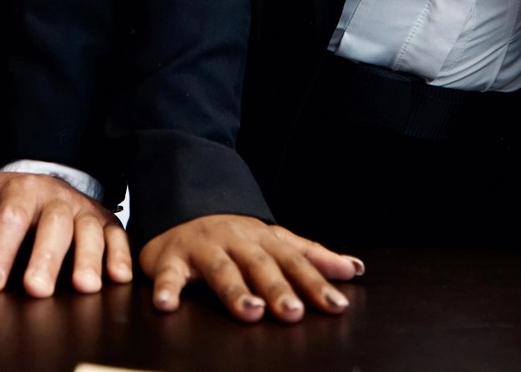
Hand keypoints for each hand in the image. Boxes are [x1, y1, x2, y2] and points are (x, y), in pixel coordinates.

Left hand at [0, 172, 132, 296]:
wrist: (40, 182)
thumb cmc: (2, 202)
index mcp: (20, 191)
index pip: (10, 219)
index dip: (0, 251)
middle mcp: (56, 198)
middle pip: (54, 224)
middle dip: (46, 258)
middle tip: (35, 290)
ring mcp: (83, 209)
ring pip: (90, 230)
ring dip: (89, 258)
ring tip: (82, 287)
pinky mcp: (106, 222)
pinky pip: (118, 236)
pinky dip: (120, 256)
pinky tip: (117, 277)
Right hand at [139, 213, 360, 322]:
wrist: (181, 206)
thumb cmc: (234, 236)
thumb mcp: (275, 241)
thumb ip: (312, 256)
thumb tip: (354, 268)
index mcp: (263, 240)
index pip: (295, 261)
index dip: (316, 283)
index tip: (336, 305)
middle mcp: (235, 241)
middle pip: (259, 265)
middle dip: (278, 289)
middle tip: (294, 313)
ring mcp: (202, 247)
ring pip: (220, 269)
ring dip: (234, 291)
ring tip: (250, 312)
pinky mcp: (170, 258)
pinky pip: (167, 273)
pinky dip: (166, 288)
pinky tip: (167, 306)